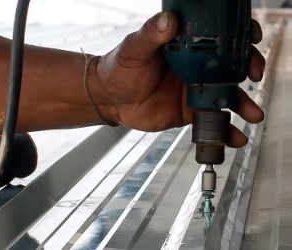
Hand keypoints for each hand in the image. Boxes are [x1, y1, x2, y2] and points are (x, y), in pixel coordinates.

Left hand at [94, 12, 265, 147]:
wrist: (107, 98)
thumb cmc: (118, 68)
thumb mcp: (133, 49)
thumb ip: (150, 35)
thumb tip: (167, 21)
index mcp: (186, 46)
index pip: (220, 36)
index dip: (240, 36)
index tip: (249, 39)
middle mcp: (197, 66)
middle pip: (233, 64)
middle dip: (250, 67)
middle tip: (253, 73)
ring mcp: (196, 89)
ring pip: (229, 94)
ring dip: (245, 103)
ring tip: (252, 113)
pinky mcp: (192, 111)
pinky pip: (215, 120)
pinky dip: (228, 131)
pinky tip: (236, 137)